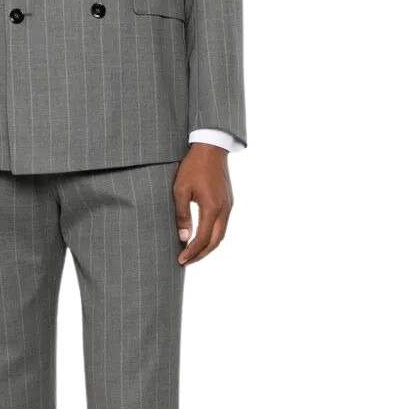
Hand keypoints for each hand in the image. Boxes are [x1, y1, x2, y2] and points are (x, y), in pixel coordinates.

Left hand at [173, 143, 233, 265]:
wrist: (211, 147)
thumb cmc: (193, 166)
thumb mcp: (180, 190)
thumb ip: (182, 215)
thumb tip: (183, 237)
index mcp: (212, 207)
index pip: (202, 239)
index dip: (191, 252)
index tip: (180, 259)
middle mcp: (224, 209)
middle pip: (215, 241)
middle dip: (201, 254)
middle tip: (186, 261)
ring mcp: (228, 205)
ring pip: (221, 234)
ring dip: (208, 246)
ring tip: (193, 253)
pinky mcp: (228, 201)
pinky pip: (222, 225)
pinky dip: (213, 236)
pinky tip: (202, 237)